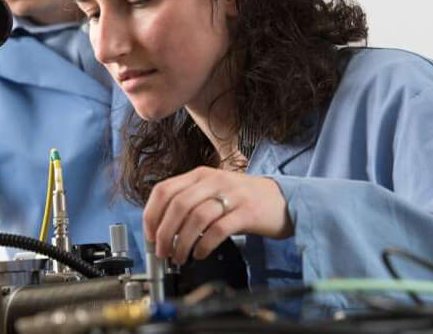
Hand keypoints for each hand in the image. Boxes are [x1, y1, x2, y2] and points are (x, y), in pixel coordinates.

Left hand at [142, 166, 292, 264]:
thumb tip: (160, 227)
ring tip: (179, 257)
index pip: (164, 190)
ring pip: (195, 218)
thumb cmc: (244, 198)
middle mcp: (213, 180)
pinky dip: (203, 245)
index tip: (149, 235)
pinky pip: (217, 230)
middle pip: (177, 205)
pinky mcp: (246, 212)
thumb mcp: (213, 190)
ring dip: (182, 242)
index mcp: (200, 174)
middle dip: (164, 233)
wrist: (283, 200)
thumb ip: (189, 201)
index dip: (151, 215)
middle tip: (162, 252)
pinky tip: (200, 254)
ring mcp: (231, 195)